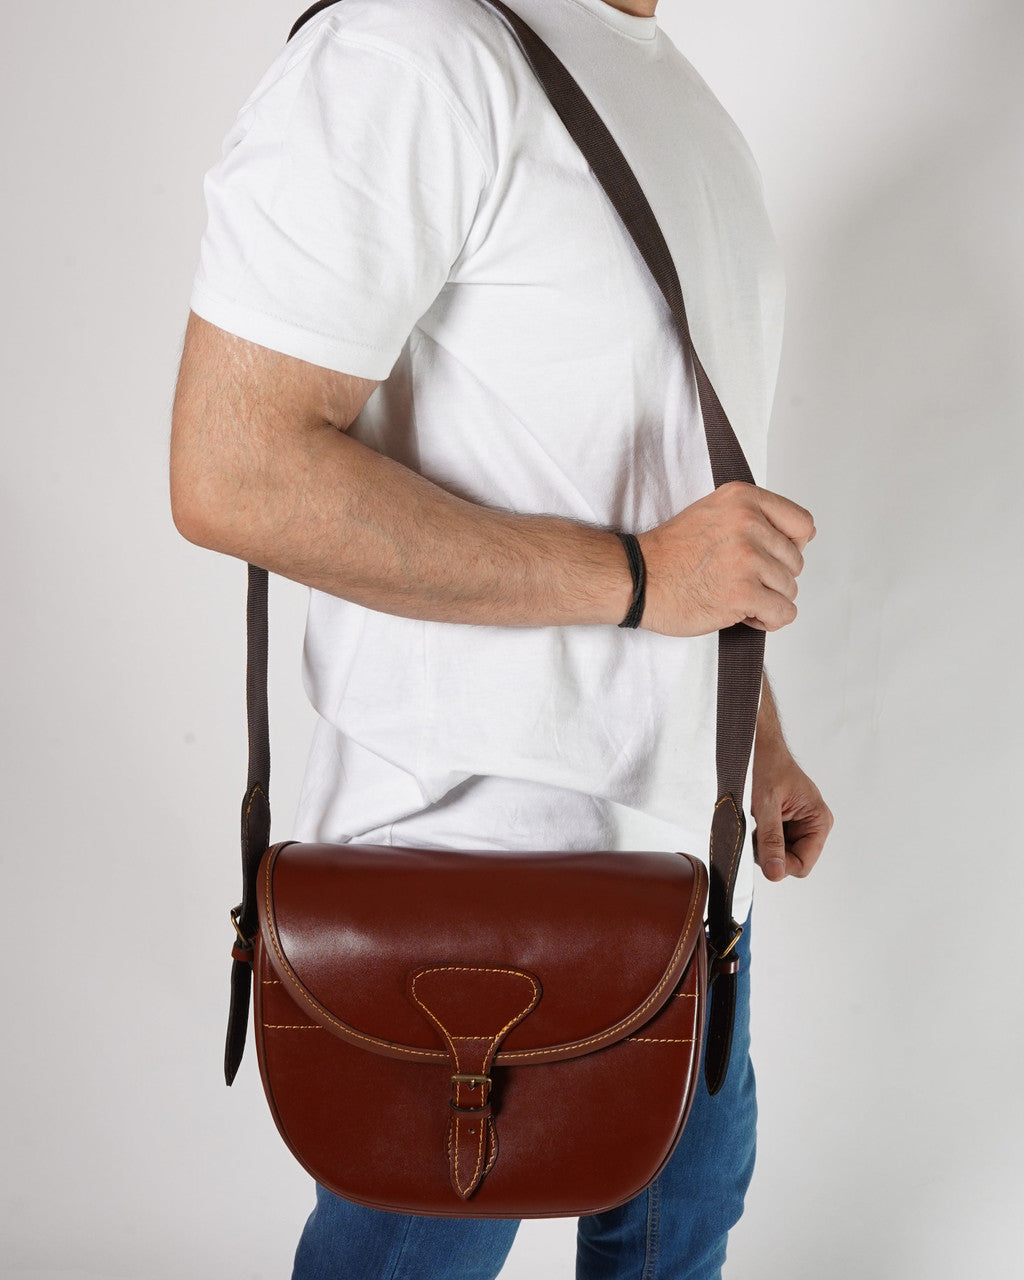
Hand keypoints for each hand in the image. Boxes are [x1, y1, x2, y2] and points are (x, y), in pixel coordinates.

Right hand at [637, 481, 815, 638]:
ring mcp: (746, 558)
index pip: (802, 523)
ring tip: (736, 596)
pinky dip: (767, 621)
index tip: (770, 557)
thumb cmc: (670, 554)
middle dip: (773, 578)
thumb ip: (756, 517)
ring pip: (790, 589)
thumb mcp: (714, 513)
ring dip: (767, 600)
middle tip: (741, 581)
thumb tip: (805, 535)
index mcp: (743, 499)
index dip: (792, 546)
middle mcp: (748, 523)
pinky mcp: (742, 593)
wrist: (637, 579)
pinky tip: (743, 614)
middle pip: (796, 562)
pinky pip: (783, 614)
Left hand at [751, 736, 833, 881]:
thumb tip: (775, 873)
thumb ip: (771, 840)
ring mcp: (800, 825)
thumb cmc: (767, 765)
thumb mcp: (766, 805)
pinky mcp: (786, 823)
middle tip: (756, 830)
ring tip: (757, 820)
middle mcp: (814, 825)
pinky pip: (774, 843)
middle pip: (791, 861)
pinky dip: (762, 837)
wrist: (758, 745)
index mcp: (819, 821)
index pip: (802, 865)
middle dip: (771, 852)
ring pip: (780, 854)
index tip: (759, 851)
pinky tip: (757, 820)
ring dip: (764, 844)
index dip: (780, 864)